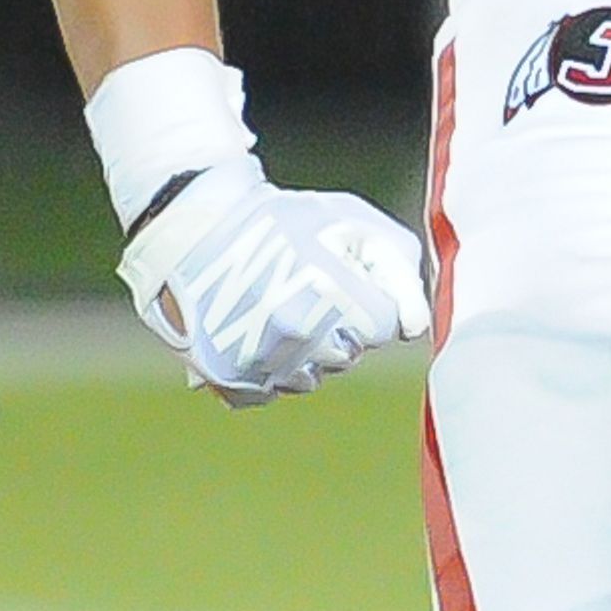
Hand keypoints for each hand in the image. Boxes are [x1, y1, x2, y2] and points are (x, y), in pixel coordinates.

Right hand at [116, 157, 431, 406]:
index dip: (369, 298)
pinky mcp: (228, 381)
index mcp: (330, 297)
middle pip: (349, 356)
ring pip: (311, 378)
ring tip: (278, 303)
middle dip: (341, 326)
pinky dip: (269, 367)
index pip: (382, 328)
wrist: (196, 229)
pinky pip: (271, 390)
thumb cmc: (284, 220)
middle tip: (307, 286)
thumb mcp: (354, 223)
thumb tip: (414, 328)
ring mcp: (259, 364)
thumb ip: (398, 270)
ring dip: (306, 350)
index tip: (343, 275)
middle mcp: (295, 339)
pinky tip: (255, 328)